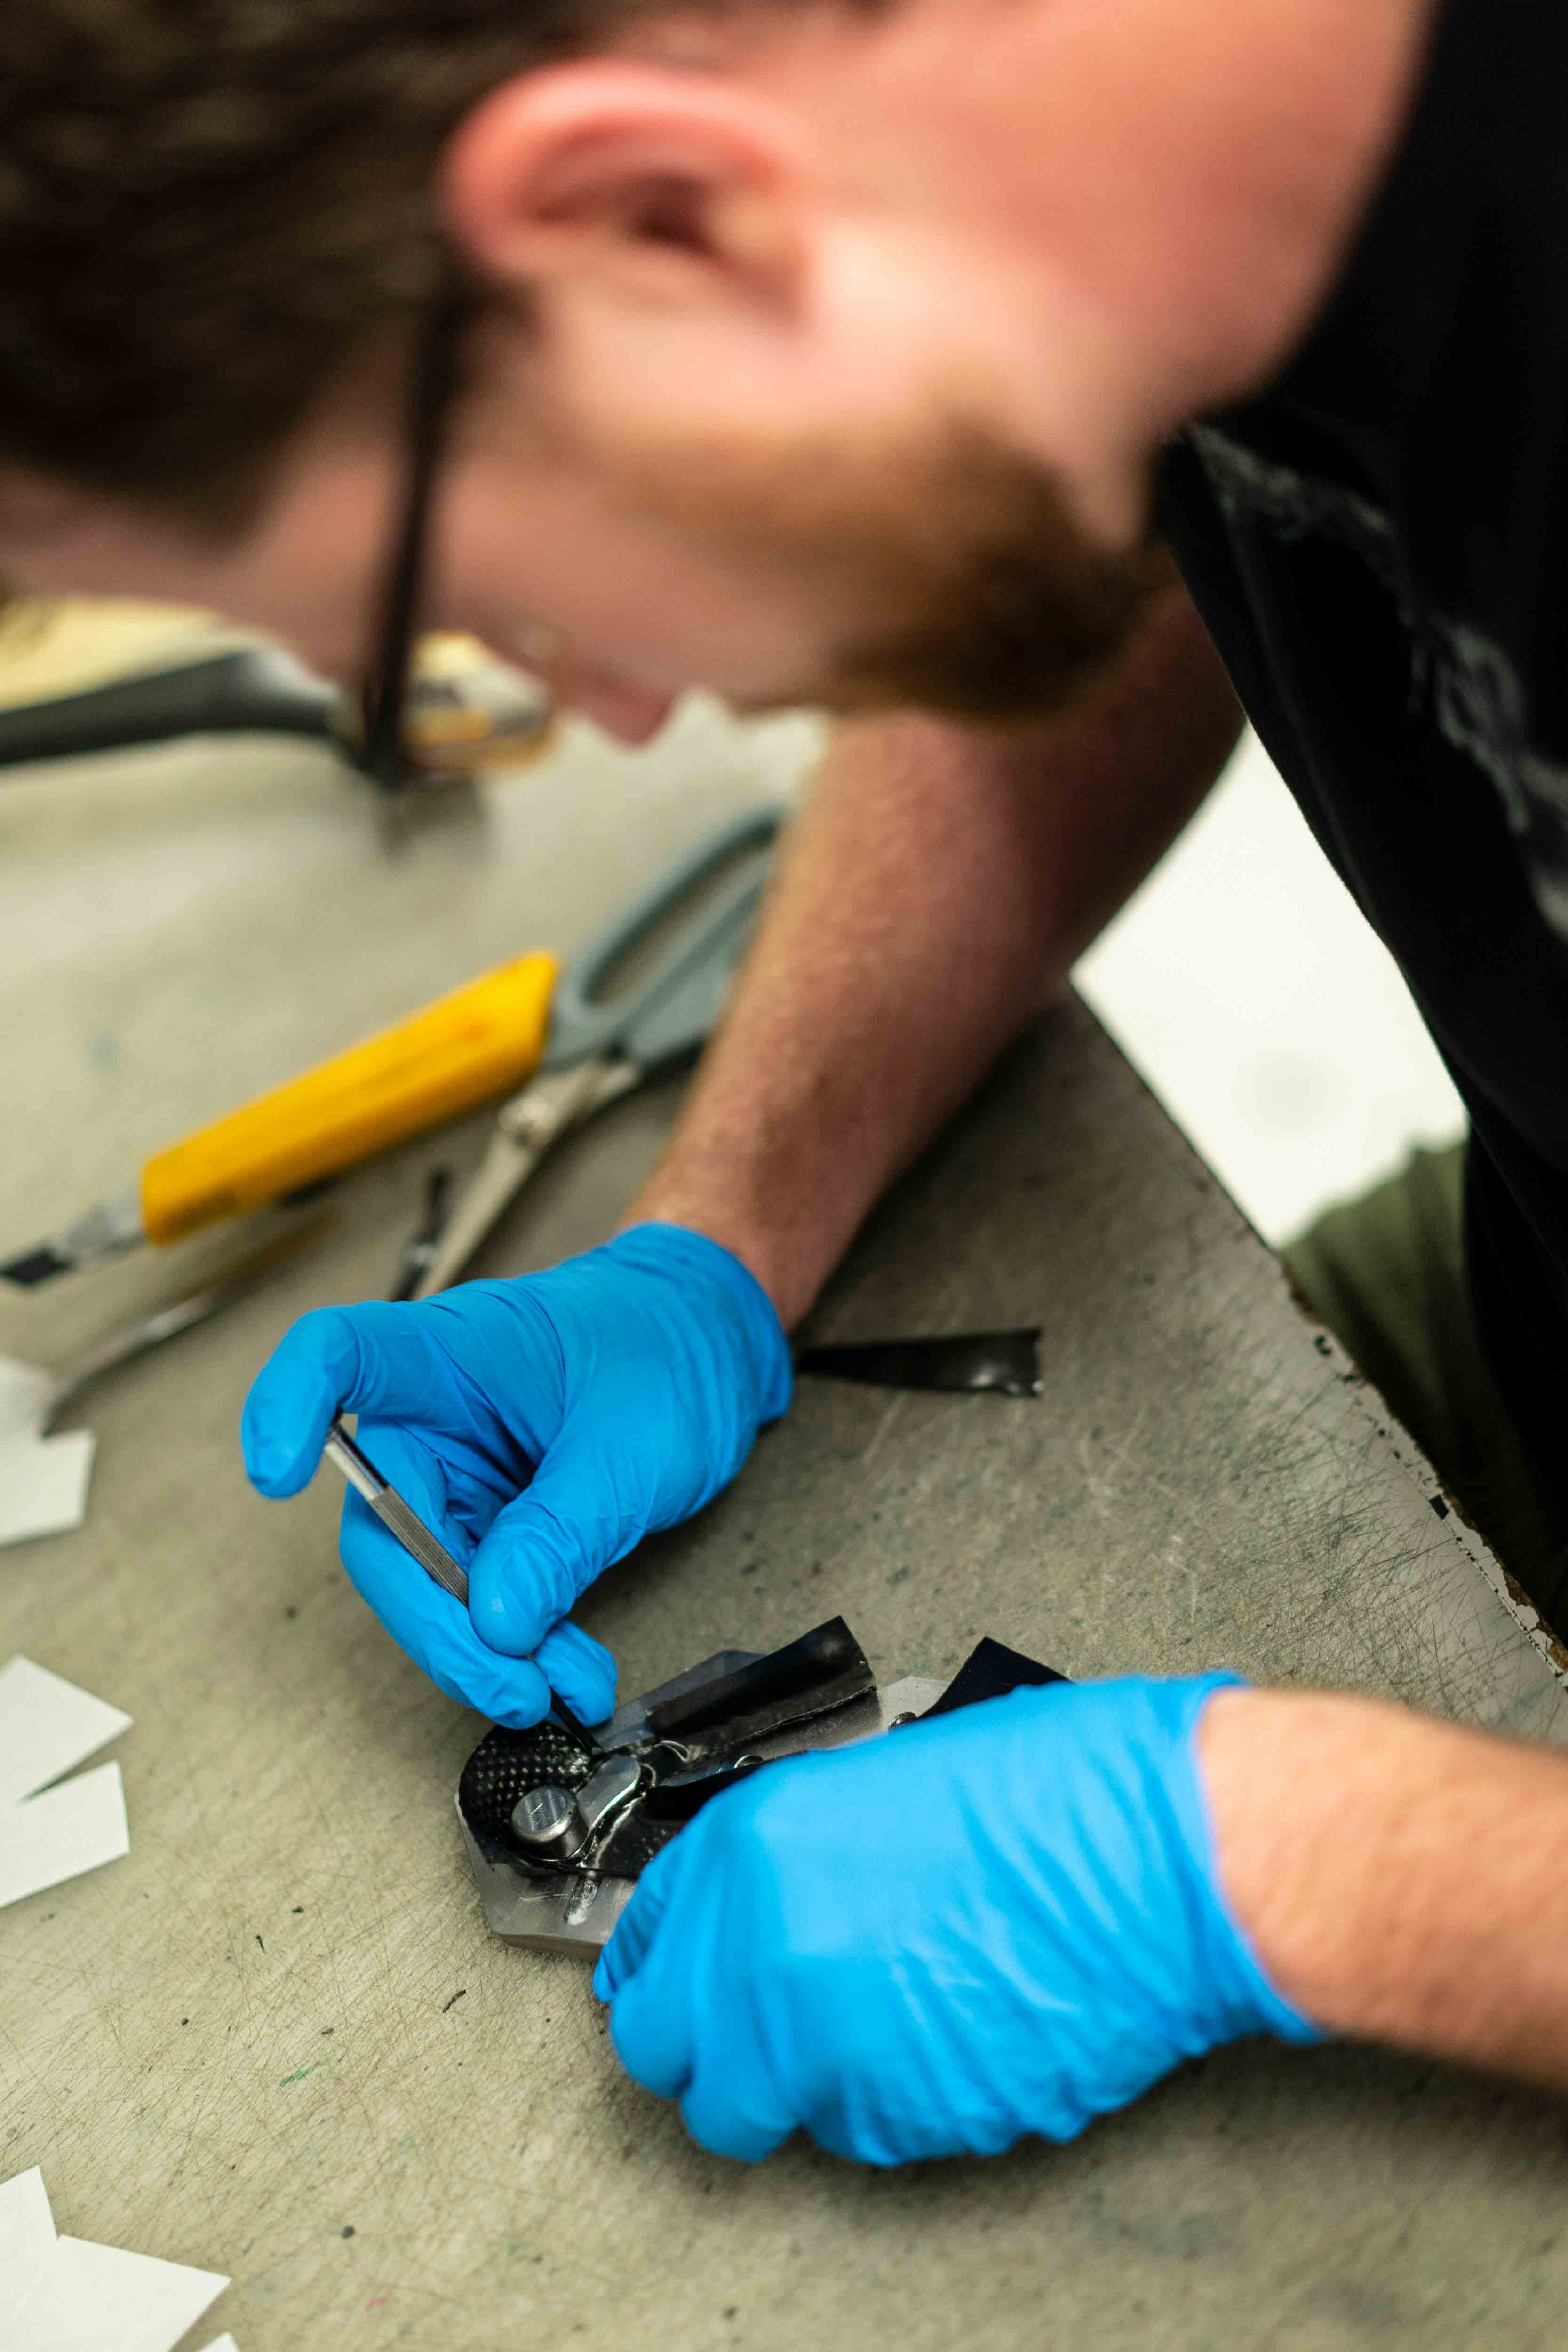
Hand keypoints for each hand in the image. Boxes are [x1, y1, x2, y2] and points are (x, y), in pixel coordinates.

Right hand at [240, 1222, 791, 1728]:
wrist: (709, 1345)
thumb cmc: (669, 1350)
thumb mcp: (631, 1447)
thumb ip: (559, 1533)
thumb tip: (495, 1622)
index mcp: (451, 1350)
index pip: (337, 1354)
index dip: (288, 1405)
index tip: (277, 1473)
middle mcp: (434, 1412)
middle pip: (382, 1521)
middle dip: (436, 1617)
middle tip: (508, 1681)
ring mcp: (457, 1471)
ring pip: (426, 1577)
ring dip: (485, 1649)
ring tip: (558, 1687)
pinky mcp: (488, 1518)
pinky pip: (475, 1592)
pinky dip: (517, 1642)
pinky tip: (563, 1673)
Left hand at [595, 1673, 1318, 2163]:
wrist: (1165, 1853)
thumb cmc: (1055, 1789)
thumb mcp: (876, 1778)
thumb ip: (783, 1859)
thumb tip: (739, 1921)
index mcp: (752, 1852)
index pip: (641, 1958)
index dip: (663, 1974)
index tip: (681, 1984)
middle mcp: (766, 1959)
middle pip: (674, 2063)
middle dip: (715, 2048)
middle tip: (771, 2023)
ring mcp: (834, 2051)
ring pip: (774, 2112)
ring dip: (815, 2077)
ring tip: (902, 2004)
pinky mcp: (910, 2117)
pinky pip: (867, 2130)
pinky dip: (896, 2097)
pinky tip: (957, 2025)